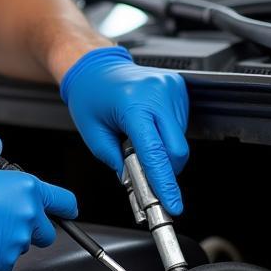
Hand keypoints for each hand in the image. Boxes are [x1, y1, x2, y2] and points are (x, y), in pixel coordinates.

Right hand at [0, 136, 77, 270]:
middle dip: (34, 225)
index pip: (64, 201)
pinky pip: (6, 258)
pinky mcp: (2, 262)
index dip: (66, 206)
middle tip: (10, 217)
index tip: (67, 210)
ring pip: (23, 243)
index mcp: (26, 189)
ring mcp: (15, 242)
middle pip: (46, 229)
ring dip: (12, 237)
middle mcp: (27, 216)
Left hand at [60, 46, 188, 213]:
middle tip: (147, 176)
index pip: (155, 152)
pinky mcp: (178, 87)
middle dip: (166, 170)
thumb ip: (114, 160)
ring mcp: (170, 88)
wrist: (96, 66)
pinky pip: (180, 124)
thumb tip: (135, 181)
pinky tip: (148, 125)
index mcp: (133, 104)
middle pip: (177, 150)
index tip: (172, 204)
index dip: (165, 183)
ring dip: (163, 149)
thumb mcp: (93, 132)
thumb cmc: (90, 94)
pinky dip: (167, 134)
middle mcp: (157, 93)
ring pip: (180, 139)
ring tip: (138, 138)